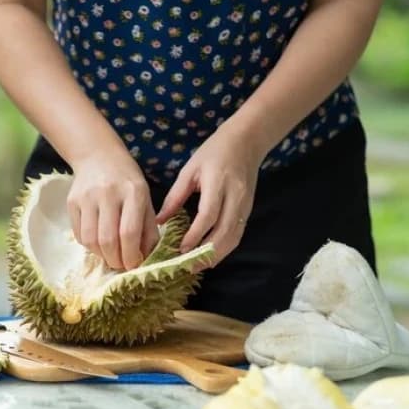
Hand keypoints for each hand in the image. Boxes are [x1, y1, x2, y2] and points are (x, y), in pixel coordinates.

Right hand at [68, 152, 159, 269]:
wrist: (99, 157)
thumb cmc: (127, 181)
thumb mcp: (145, 199)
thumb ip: (148, 229)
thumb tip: (144, 258)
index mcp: (133, 192)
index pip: (129, 232)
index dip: (130, 255)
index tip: (133, 265)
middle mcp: (108, 193)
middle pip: (107, 239)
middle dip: (115, 260)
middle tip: (120, 265)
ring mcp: (87, 197)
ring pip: (90, 239)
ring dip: (101, 255)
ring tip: (110, 255)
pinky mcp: (71, 202)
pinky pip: (79, 234)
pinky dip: (90, 245)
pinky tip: (98, 242)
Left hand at [155, 129, 261, 270]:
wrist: (246, 142)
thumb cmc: (213, 152)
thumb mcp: (189, 170)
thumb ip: (175, 197)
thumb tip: (159, 221)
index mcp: (218, 182)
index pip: (209, 215)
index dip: (195, 235)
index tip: (180, 249)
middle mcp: (235, 196)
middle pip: (224, 232)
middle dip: (206, 253)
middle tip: (186, 266)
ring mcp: (245, 205)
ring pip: (233, 237)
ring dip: (216, 255)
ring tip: (196, 266)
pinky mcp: (248, 210)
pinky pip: (238, 235)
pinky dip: (224, 248)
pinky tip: (210, 256)